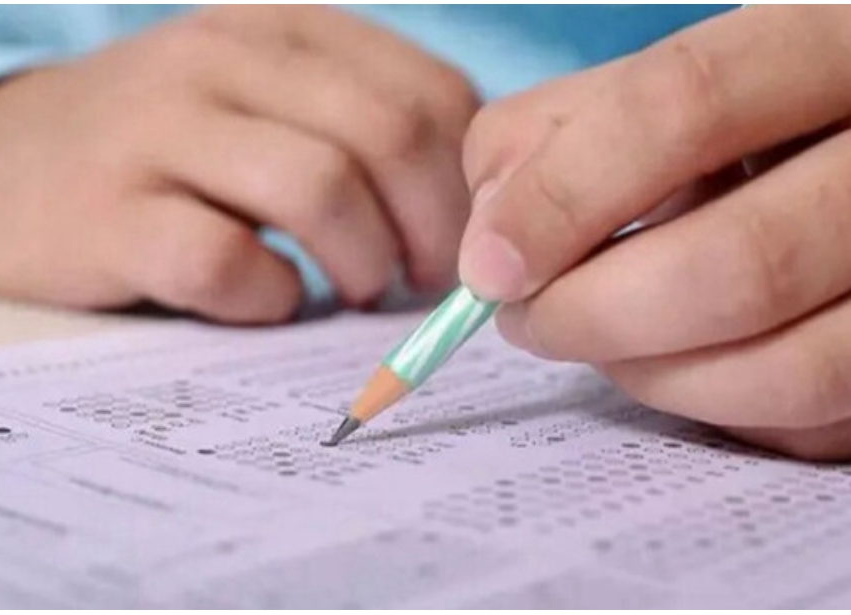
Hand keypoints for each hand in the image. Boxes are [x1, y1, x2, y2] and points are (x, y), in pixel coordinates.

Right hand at [0, 6, 477, 322]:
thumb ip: (350, 127)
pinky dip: (269, 298)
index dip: (464, 183)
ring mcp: (158, 130)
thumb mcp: (258, 102)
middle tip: (419, 283)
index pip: (427, 90)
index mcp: (280, 28)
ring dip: (361, 262)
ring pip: (317, 188)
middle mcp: (222, 58)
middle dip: (431, 230)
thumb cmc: (160, 148)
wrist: (0, 165)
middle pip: (386, 134)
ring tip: (353, 292)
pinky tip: (265, 301)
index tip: (460, 243)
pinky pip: (225, 260)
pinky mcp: (108, 214)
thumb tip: (463, 216)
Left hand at [459, 5, 850, 459]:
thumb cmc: (744, 126)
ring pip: (789, 369)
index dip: (566, 195)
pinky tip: (677, 363)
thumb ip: (558, 130)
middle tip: (528, 321)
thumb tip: (491, 228)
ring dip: (651, 377)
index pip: (686, 106)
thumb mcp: (661, 90)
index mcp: (827, 45)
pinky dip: (716, 409)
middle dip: (595, 313)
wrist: (850, 163)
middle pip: (740, 262)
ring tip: (599, 345)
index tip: (489, 267)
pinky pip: (808, 421)